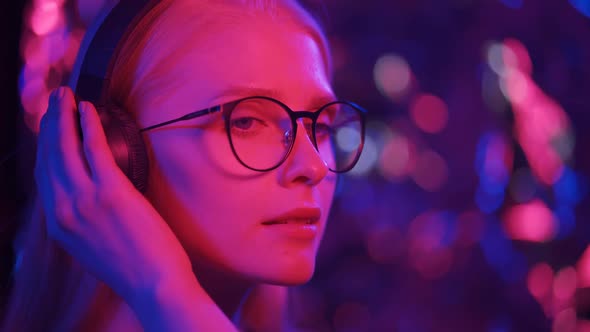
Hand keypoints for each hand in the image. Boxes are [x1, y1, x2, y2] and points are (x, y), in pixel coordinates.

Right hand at [34, 86, 193, 306]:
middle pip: (49, 156)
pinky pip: (94, 150)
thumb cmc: (130, 266)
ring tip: (66, 96)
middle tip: (54, 101)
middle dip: (49, 124)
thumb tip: (82, 196)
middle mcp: (62, 210)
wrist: (153, 283)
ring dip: (64, 117)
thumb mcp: (91, 246)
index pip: (42, 176)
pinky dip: (89, 126)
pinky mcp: (111, 192)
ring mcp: (84, 200)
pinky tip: (88, 110)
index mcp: (57, 225)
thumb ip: (80, 220)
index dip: (44, 146)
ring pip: (65, 148)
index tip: (48, 126)